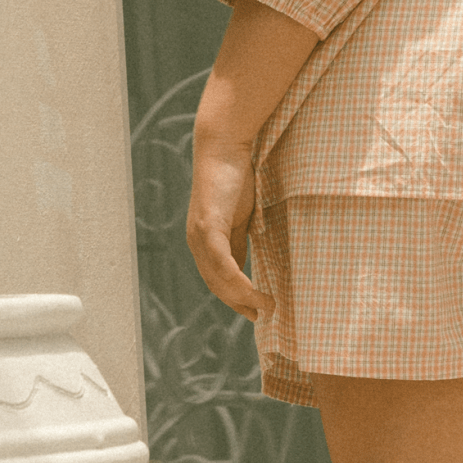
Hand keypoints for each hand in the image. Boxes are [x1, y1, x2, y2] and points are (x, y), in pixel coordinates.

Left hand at [187, 132, 271, 322]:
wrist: (224, 147)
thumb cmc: (235, 176)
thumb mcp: (240, 216)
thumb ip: (238, 240)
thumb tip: (245, 265)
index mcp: (203, 240)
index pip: (215, 278)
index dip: (234, 296)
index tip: (254, 309)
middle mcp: (196, 242)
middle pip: (215, 285)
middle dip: (238, 303)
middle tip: (261, 315)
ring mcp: (199, 236)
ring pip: (219, 279)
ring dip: (243, 297)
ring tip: (266, 306)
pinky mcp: (208, 228)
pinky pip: (224, 265)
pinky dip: (239, 282)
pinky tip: (256, 291)